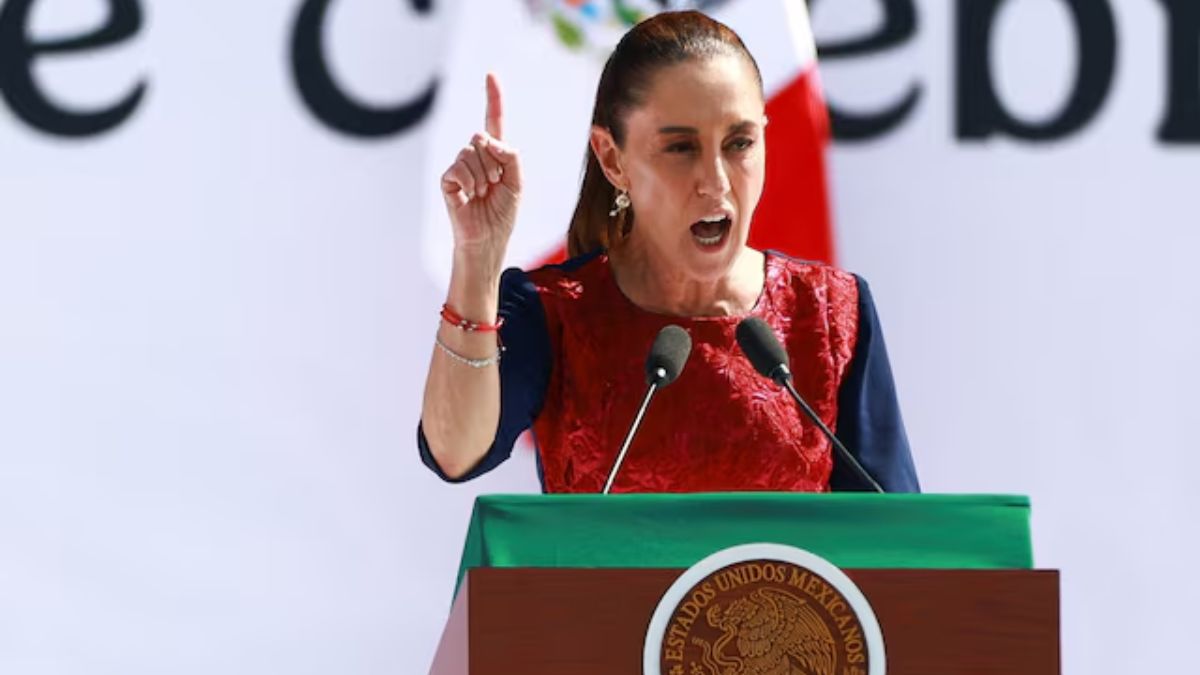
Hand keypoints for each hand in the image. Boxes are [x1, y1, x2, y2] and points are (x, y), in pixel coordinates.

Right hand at [440, 73, 522, 253]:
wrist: (489, 238)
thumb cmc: (503, 213)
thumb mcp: (518, 182)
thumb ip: (511, 156)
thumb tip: (487, 139)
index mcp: (496, 154)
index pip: (494, 121)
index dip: (493, 98)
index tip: (491, 75)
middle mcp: (476, 156)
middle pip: (481, 136)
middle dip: (493, 161)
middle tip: (495, 185)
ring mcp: (460, 166)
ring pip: (470, 151)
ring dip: (483, 174)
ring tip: (483, 193)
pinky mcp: (448, 179)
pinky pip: (458, 166)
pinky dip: (469, 180)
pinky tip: (470, 195)